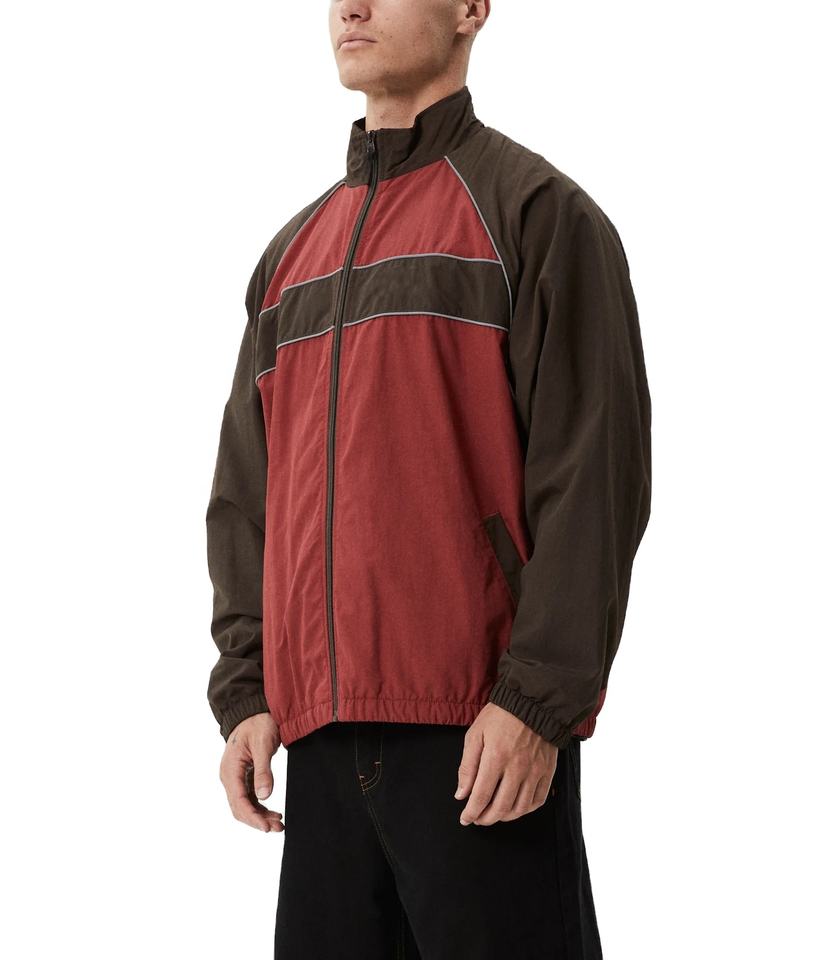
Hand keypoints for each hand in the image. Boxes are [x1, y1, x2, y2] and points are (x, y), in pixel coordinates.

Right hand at [220, 712, 283, 832]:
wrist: (253, 710)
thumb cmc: (258, 723)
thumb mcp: (263, 744)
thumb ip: (263, 770)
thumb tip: (264, 796)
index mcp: (230, 769)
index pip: (239, 801)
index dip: (253, 817)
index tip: (267, 827)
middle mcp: (229, 776)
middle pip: (239, 807)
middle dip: (257, 820)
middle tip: (277, 828)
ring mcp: (235, 777)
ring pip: (244, 804)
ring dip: (259, 816)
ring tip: (278, 823)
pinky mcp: (243, 776)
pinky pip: (248, 797)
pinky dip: (259, 807)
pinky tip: (272, 812)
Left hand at [455, 703, 557, 825]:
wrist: (532, 703)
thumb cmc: (500, 716)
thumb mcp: (476, 734)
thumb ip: (467, 766)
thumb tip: (461, 794)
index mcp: (495, 757)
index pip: (481, 796)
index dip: (471, 812)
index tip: (465, 818)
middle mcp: (517, 768)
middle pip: (500, 807)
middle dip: (486, 818)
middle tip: (478, 818)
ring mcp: (534, 771)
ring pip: (520, 808)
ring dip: (505, 817)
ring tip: (494, 814)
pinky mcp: (547, 771)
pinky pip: (538, 800)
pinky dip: (525, 810)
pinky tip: (515, 808)